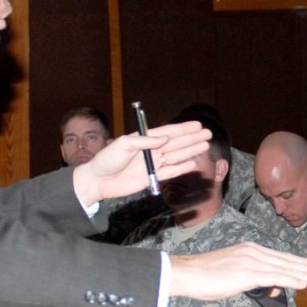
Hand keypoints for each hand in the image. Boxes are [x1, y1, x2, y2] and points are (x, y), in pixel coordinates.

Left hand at [72, 121, 211, 208]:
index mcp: (145, 139)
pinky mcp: (151, 178)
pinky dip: (181, 168)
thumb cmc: (108, 159)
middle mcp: (151, 150)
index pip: (168, 132)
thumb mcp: (123, 145)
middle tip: (207, 134)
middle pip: (176, 143)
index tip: (197, 126)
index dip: (183, 129)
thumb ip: (144, 141)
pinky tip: (192, 163)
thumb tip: (165, 139)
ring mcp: (152, 164)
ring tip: (204, 147)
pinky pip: (170, 172)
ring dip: (190, 151)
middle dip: (191, 139)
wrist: (99, 180)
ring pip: (176, 156)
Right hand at [168, 242, 306, 300]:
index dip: (298, 262)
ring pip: (285, 267)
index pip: (279, 257)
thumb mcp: (231, 275)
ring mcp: (251, 261)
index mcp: (249, 249)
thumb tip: (268, 286)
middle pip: (286, 260)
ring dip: (306, 274)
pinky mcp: (247, 273)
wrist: (186, 272)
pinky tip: (304, 283)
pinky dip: (291, 279)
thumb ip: (251, 279)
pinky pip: (275, 276)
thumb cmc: (203, 275)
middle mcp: (253, 251)